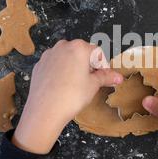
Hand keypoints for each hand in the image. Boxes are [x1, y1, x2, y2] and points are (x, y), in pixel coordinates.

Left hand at [13, 39, 122, 153]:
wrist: (45, 111)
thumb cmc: (70, 97)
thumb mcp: (93, 85)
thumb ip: (106, 77)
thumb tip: (118, 77)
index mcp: (78, 48)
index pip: (97, 52)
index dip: (102, 65)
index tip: (103, 76)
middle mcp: (62, 47)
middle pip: (81, 52)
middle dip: (87, 65)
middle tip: (90, 81)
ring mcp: (49, 55)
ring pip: (67, 58)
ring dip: (74, 67)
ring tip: (76, 85)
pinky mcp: (39, 65)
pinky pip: (54, 65)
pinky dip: (60, 72)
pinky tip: (63, 86)